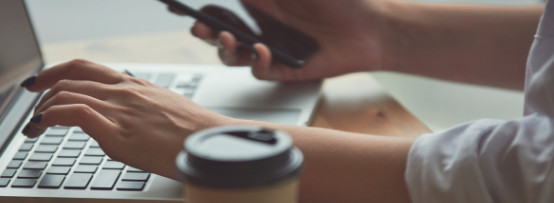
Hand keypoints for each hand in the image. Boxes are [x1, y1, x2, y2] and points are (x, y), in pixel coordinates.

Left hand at [20, 59, 234, 176]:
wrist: (212, 142)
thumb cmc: (194, 131)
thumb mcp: (163, 109)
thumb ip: (139, 109)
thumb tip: (125, 120)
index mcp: (133, 85)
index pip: (85, 68)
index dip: (55, 72)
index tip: (40, 82)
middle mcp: (123, 92)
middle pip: (69, 79)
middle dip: (42, 91)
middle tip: (33, 110)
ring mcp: (119, 110)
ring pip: (66, 93)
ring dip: (42, 109)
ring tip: (34, 126)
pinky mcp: (118, 133)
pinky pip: (74, 113)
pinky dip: (50, 115)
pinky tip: (42, 126)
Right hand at [170, 0, 392, 80]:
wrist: (371, 28)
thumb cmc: (338, 1)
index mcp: (261, 5)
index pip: (222, 9)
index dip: (201, 11)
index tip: (181, 9)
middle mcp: (262, 27)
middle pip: (221, 34)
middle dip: (205, 32)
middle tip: (199, 29)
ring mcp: (272, 49)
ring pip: (235, 56)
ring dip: (226, 49)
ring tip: (233, 41)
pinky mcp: (285, 69)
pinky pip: (261, 71)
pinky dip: (257, 62)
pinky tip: (263, 51)